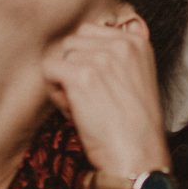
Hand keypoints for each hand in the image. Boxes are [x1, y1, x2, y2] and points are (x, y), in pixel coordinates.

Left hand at [41, 13, 168, 179]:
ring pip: (60, 57)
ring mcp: (101, 58)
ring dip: (64, 82)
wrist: (138, 156)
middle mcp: (121, 44)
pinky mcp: (82, 76)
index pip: (91, 32)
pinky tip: (74, 111)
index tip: (100, 84)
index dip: (87, 59)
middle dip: (73, 68)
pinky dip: (55, 94)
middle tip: (90, 97)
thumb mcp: (138, 78)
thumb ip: (117, 56)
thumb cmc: (134, 127)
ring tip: (85, 106)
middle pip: (73, 42)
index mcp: (137, 42)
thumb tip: (81, 44)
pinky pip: (49, 71)